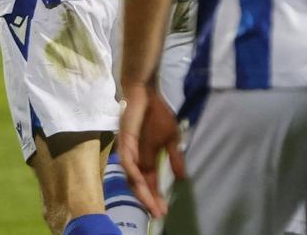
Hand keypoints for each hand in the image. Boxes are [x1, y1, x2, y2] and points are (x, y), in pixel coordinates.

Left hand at [118, 82, 183, 217]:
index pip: (149, 182)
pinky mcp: (124, 140)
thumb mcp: (171, 139)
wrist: (147, 92)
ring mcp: (127, 149)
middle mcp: (134, 157)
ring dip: (141, 191)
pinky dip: (132, 172)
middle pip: (138, 184)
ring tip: (151, 204)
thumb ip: (174, 158)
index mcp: (145, 158)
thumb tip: (182, 178)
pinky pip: (126, 160)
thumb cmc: (157, 113)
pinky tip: (140, 181)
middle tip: (158, 214)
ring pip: (131, 176)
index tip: (164, 211)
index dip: (155, 196)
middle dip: (148, 199)